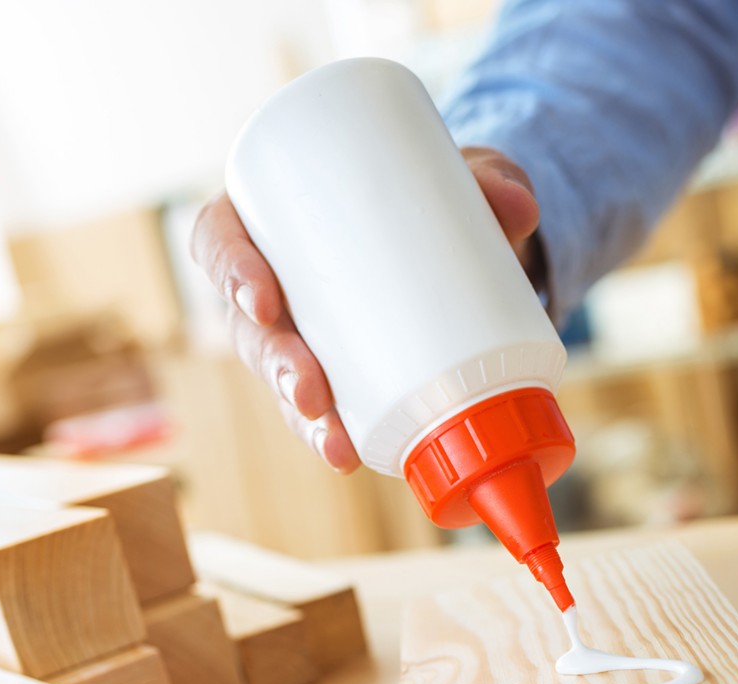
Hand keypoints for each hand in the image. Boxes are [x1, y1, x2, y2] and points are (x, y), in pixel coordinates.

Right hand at [190, 147, 540, 474]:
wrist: (469, 237)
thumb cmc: (437, 192)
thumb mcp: (462, 173)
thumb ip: (490, 177)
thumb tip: (518, 205)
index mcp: (272, 215)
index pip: (219, 237)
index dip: (229, 269)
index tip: (264, 296)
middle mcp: (276, 278)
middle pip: (247, 325)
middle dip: (273, 363)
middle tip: (311, 388)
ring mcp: (303, 331)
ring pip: (278, 376)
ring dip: (298, 415)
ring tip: (333, 441)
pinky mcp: (337, 370)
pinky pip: (319, 407)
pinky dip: (329, 434)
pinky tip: (345, 457)